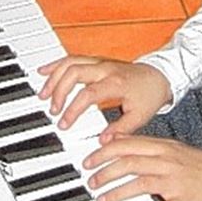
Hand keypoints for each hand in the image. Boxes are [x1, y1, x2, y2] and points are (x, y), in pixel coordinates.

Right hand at [38, 55, 169, 135]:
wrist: (159, 76)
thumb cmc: (149, 95)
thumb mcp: (140, 117)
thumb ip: (120, 130)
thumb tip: (101, 142)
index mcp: (116, 83)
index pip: (88, 93)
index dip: (73, 109)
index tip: (63, 124)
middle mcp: (105, 69)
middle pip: (74, 72)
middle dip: (59, 91)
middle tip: (52, 110)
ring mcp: (100, 63)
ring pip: (70, 62)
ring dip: (54, 76)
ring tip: (42, 93)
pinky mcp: (96, 62)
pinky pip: (73, 58)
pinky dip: (57, 64)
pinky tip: (44, 71)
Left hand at [82, 135, 201, 200]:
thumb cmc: (194, 164)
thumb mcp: (170, 147)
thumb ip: (145, 145)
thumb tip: (116, 140)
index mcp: (162, 146)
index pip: (128, 145)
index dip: (105, 152)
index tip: (89, 161)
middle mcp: (167, 161)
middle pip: (130, 163)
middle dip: (106, 173)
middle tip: (91, 182)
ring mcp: (175, 182)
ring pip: (141, 184)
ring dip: (118, 193)